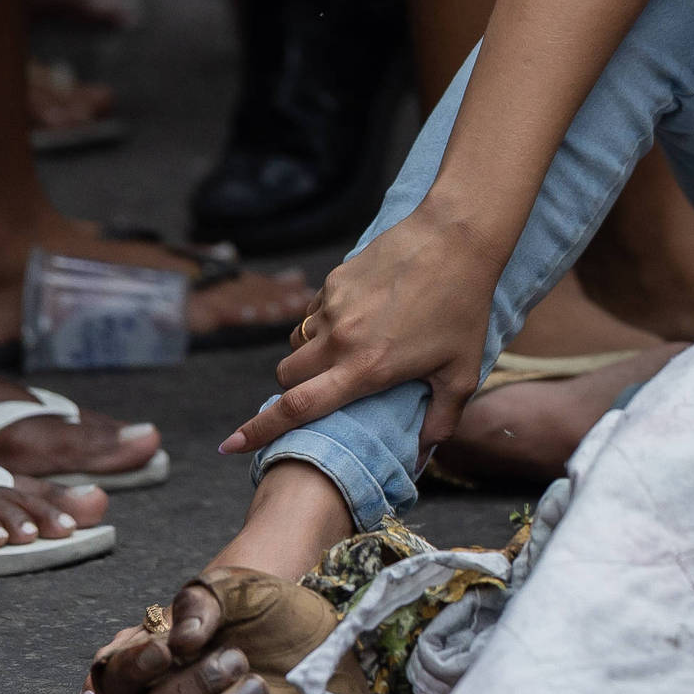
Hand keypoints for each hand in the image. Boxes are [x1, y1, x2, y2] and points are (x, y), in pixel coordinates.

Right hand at [85, 568, 345, 693]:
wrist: (336, 643)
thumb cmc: (280, 616)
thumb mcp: (243, 591)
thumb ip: (203, 600)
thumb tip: (179, 639)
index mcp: (166, 663)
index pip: (116, 678)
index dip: (130, 668)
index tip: (165, 651)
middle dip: (190, 685)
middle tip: (236, 657)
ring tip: (256, 685)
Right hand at [219, 206, 499, 461]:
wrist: (456, 238)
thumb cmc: (464, 308)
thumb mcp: (462, 371)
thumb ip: (442, 418)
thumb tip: (426, 455)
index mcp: (365, 368)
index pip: (297, 407)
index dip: (259, 430)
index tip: (229, 445)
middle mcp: (340, 340)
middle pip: (286, 378)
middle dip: (295, 391)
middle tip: (324, 391)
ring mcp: (333, 307)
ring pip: (298, 344)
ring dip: (310, 357)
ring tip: (348, 353)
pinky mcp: (335, 280)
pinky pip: (313, 313)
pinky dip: (325, 324)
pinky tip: (360, 318)